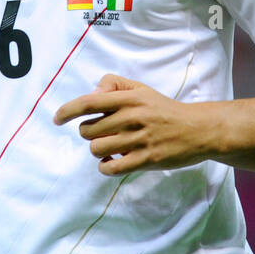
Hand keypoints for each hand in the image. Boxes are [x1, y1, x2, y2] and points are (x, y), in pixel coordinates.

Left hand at [53, 73, 213, 175]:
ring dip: (98, 150)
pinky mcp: (146, 160)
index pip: (89, 102)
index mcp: (130, 98)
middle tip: (101, 133)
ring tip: (109, 147)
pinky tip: (112, 161)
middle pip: (88, 130)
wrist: (198, 130)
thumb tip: (92, 94)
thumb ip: (115, 85)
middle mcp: (133, 117)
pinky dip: (105, 166)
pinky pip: (110, 168)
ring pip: (96, 149)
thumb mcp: (142, 90)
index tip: (56, 118)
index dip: (68, 110)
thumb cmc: (165, 110)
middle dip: (88, 133)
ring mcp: (139, 140)